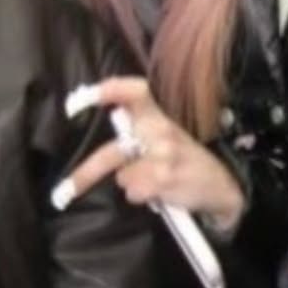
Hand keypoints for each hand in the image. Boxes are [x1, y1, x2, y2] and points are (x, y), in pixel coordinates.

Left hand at [52, 76, 245, 226]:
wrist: (225, 187)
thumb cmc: (190, 161)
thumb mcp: (171, 136)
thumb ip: (141, 127)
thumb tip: (108, 125)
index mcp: (161, 117)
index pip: (135, 92)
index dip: (107, 90)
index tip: (77, 100)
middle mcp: (161, 132)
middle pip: (111, 152)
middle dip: (84, 175)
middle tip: (62, 193)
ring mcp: (162, 156)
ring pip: (122, 177)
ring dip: (132, 185)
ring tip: (153, 184)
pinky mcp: (164, 179)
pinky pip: (134, 192)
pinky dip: (142, 197)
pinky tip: (161, 193)